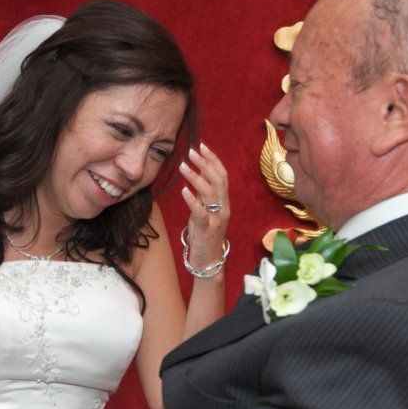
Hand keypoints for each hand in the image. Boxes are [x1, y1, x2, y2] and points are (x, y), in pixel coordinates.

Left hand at [179, 143, 230, 270]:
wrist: (209, 262)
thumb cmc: (205, 235)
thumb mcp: (205, 212)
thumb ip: (203, 196)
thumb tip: (195, 177)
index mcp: (224, 202)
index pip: (222, 175)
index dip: (213, 159)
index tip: (202, 146)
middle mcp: (223, 208)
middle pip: (218, 180)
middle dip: (205, 163)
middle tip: (192, 150)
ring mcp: (216, 219)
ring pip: (210, 193)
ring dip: (196, 177)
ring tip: (183, 165)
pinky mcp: (206, 230)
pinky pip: (200, 212)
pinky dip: (192, 200)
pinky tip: (183, 190)